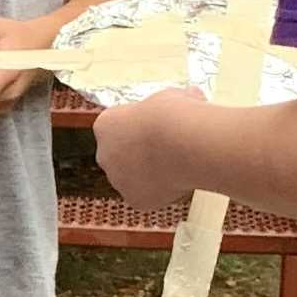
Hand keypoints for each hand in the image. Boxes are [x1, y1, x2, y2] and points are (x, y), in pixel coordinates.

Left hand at [93, 87, 210, 204]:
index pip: (117, 128)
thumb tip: (192, 98)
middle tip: (167, 151)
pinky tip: (179, 181)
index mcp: (106, 125)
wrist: (186, 143)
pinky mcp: (135, 199)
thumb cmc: (177, 115)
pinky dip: (162, 192)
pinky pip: (148, 196)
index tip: (158, 129)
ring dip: (150, 174)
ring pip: (133, 179)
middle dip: (139, 155)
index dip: (140, 129)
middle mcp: (104, 154)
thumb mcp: (173, 96)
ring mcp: (118, 180)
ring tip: (178, 165)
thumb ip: (171, 103)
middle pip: (120, 156)